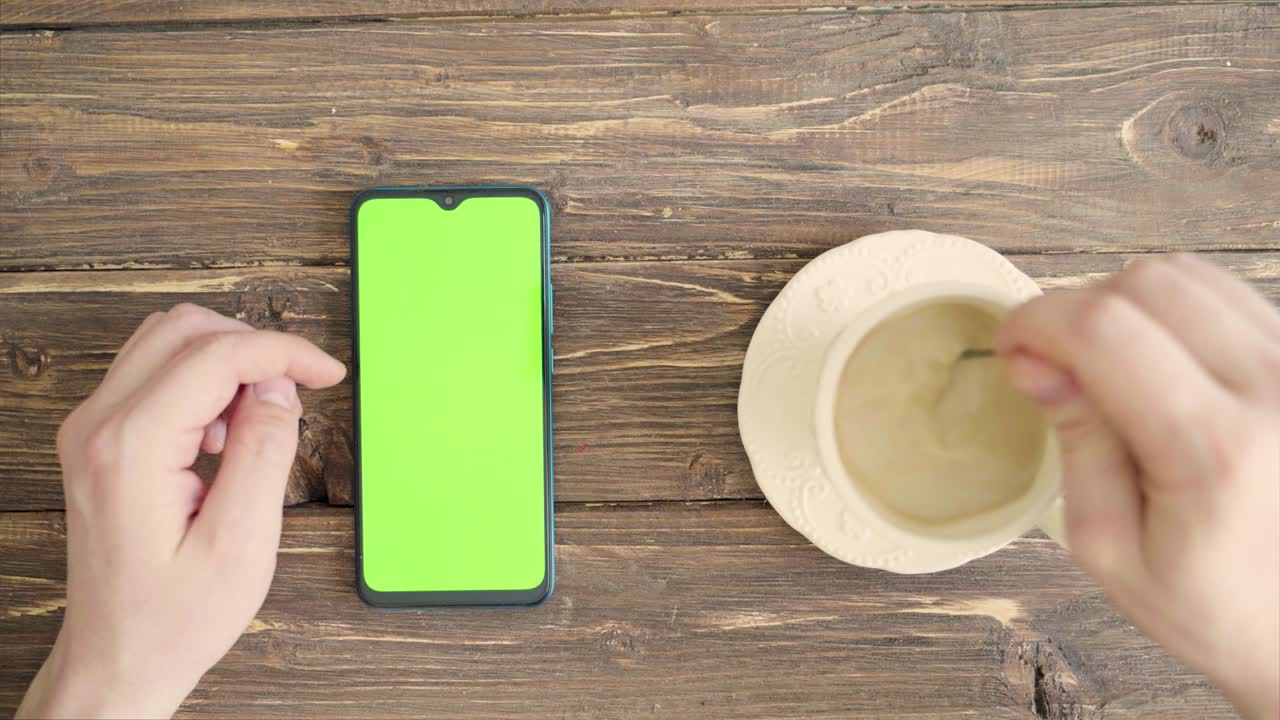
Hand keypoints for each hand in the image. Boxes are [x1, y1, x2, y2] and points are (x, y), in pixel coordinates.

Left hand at [17, 304, 345, 718]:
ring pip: (167, 341)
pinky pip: (154, 372)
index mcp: (131, 448)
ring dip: (227, 360)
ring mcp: (92, 428)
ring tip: (261, 417)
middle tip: (298, 392)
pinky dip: (203, 380)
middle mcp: (98, 426)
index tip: (328, 373)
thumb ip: (263, 454)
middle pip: (184, 330)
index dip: (284, 352)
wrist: (118, 658)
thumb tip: (279, 390)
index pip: (216, 356)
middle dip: (254, 347)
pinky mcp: (100, 438)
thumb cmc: (174, 618)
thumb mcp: (241, 545)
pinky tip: (225, 432)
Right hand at [995, 254, 1279, 719]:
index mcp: (1214, 450)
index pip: (1104, 329)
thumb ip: (1076, 444)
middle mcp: (1273, 391)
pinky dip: (1174, 311)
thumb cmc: (1215, 605)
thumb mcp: (1110, 549)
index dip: (1036, 320)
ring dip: (1127, 305)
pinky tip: (1158, 362)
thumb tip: (1035, 361)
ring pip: (1188, 274)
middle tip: (1054, 362)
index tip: (1009, 345)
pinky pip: (1228, 294)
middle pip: (1145, 283)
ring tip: (1109, 366)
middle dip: (1077, 309)